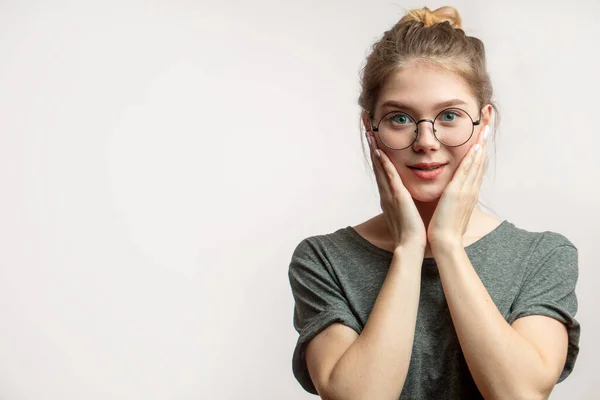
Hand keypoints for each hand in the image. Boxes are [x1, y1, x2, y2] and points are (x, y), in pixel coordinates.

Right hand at [367, 131, 426, 250]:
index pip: (382, 170)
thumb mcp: (407, 212)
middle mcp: (386, 192)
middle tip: (366, 128)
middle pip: (376, 164)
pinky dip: (383, 165)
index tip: (374, 138)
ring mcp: (389, 194)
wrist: (411, 245)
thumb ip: (405, 201)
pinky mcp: (396, 197)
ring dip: (374, 150)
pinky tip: (379, 152)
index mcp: (390, 195)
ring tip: (369, 133)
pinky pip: (388, 177)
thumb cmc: (412, 231)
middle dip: (371, 146)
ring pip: (380, 167)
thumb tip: (408, 195)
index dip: (377, 153)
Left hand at [428, 125, 488, 247]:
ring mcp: (466, 190)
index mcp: (469, 193)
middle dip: (484, 142)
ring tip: (486, 128)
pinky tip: (476, 146)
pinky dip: (473, 158)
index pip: (477, 168)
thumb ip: (454, 200)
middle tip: (489, 125)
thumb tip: (454, 195)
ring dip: (481, 144)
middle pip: (481, 161)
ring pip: (477, 163)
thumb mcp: (453, 210)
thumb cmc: (446, 228)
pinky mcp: (457, 192)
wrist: (445, 242)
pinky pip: (467, 171)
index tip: (483, 137)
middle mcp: (471, 189)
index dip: (480, 152)